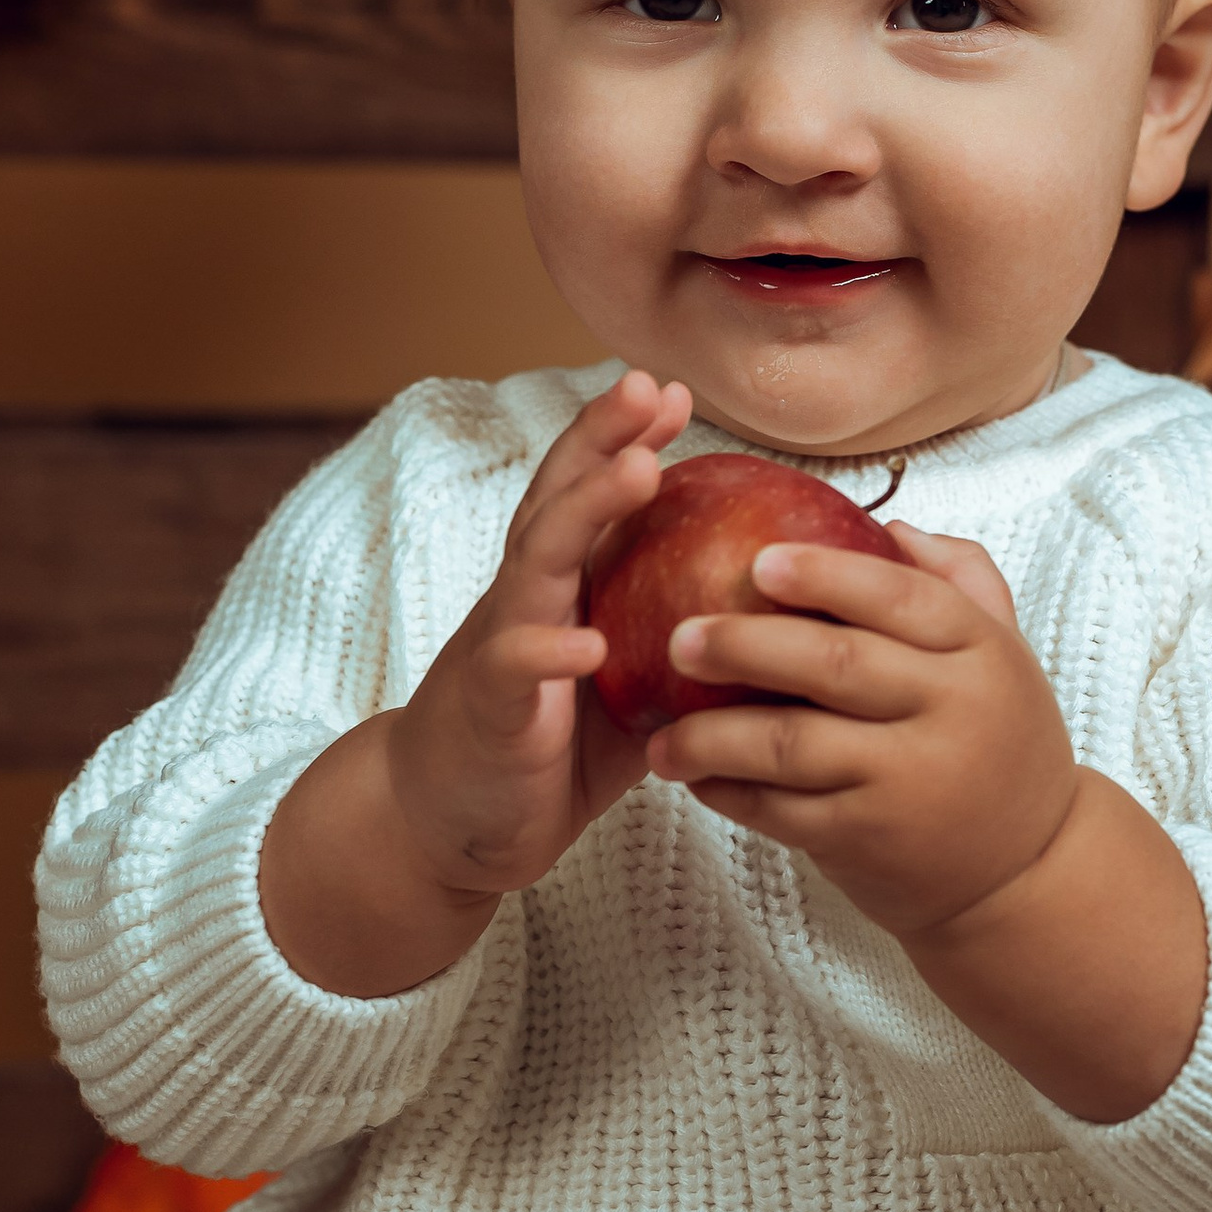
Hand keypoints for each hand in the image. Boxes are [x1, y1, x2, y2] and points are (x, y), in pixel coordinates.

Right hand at [261, 370, 687, 995]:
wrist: (445, 824)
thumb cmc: (543, 748)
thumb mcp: (621, 689)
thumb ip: (668, 646)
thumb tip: (766, 625)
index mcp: (557, 588)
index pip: (586, 494)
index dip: (623, 438)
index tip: (674, 392)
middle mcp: (524, 600)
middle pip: (558, 500)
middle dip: (602, 438)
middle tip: (648, 386)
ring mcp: (499, 647)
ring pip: (537, 563)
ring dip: (586, 512)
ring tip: (640, 469)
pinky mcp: (488, 709)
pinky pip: (513, 670)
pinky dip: (546, 651)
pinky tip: (586, 641)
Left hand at [652, 517, 1207, 1119]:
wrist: (1025, 872)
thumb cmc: (997, 744)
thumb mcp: (1004, 654)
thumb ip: (959, 580)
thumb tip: (891, 525)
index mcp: (982, 649)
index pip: (900, 596)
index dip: (826, 574)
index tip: (758, 560)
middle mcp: (951, 710)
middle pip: (835, 663)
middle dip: (746, 645)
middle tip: (679, 637)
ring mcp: (909, 780)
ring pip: (793, 746)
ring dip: (714, 736)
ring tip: (662, 735)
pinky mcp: (872, 839)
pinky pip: (784, 811)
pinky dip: (732, 794)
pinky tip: (695, 779)